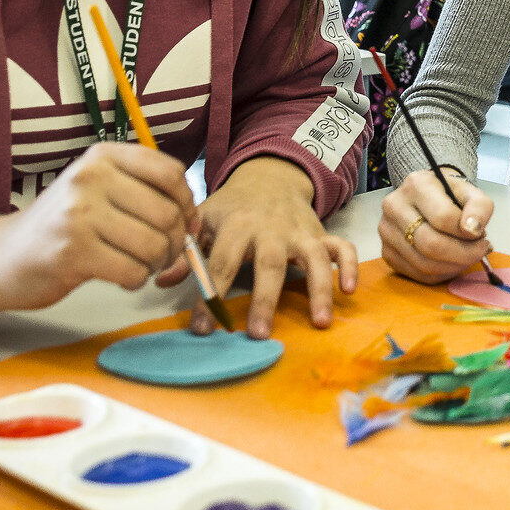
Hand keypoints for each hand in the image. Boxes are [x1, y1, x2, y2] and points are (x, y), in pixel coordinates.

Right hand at [0, 142, 193, 321]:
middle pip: (167, 213)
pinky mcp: (73, 252)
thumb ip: (142, 191)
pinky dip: (136, 279)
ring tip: (143, 265)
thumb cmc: (62, 224)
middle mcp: (90, 177)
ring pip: (154, 244)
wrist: (2, 255)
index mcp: (103, 157)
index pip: (171, 173)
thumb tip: (195, 217)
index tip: (186, 222)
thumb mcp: (96, 188)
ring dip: (158, 263)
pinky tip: (123, 276)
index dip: (188, 203)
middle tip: (165, 253)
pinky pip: (132, 271)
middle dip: (177, 240)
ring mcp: (79, 214)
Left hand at [169, 157, 357, 338]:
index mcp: (237, 225)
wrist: (270, 176)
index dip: (210, 296)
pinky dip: (349, 266)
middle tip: (260, 334)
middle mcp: (272, 229)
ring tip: (320, 322)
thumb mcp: (203, 219)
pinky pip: (342, 247)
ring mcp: (300, 231)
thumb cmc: (232, 206)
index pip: (220, 263)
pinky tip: (349, 291)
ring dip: (319, 289)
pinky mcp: (321, 234)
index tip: (204, 329)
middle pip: (270, 263)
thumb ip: (185, 250)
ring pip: (315, 258)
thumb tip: (160, 280)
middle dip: (266, 299)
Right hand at [378, 166, 493, 283]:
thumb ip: (480, 207)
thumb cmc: (450, 195)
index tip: (482, 236)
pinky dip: (442, 274)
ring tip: (469, 256)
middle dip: (463, 254)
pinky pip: (418, 274)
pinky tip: (453, 263)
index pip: (443, 217)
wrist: (428, 197)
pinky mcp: (387, 252)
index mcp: (416, 185)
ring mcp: (386, 231)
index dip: (468, 233)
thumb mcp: (470, 192)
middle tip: (480, 251)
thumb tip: (472, 231)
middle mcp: (394, 206)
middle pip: (430, 244)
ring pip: (424, 264)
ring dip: (455, 266)